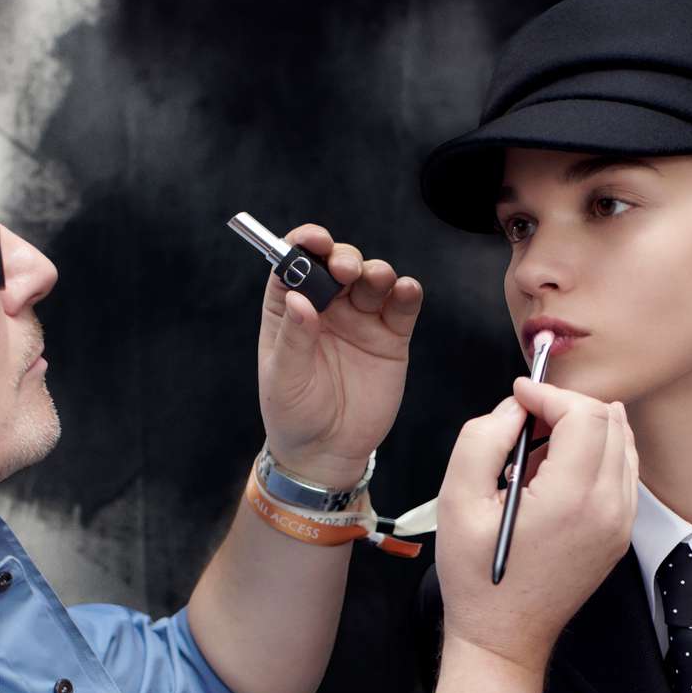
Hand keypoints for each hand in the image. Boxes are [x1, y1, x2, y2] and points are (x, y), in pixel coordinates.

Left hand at [256, 223, 423, 488]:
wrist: (327, 452)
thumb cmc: (294, 414)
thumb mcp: (284, 378)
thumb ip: (294, 337)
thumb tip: (299, 298)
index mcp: (290, 307)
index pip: (295, 262)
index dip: (304, 243)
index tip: (314, 240)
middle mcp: (327, 306)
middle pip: (338, 263)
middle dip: (344, 258)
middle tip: (345, 269)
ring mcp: (361, 319)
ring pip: (373, 279)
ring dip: (376, 271)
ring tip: (376, 280)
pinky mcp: (391, 338)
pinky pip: (402, 307)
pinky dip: (407, 293)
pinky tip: (405, 291)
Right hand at [435, 375, 638, 669]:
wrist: (504, 637)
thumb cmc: (478, 579)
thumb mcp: (457, 502)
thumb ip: (482, 439)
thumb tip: (513, 409)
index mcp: (570, 499)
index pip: (585, 414)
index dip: (550, 393)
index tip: (519, 396)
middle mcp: (607, 509)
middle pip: (610, 420)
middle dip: (567, 406)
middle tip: (526, 418)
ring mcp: (619, 523)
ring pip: (622, 442)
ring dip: (583, 429)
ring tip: (537, 450)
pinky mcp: (619, 533)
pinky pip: (621, 472)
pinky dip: (595, 455)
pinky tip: (555, 474)